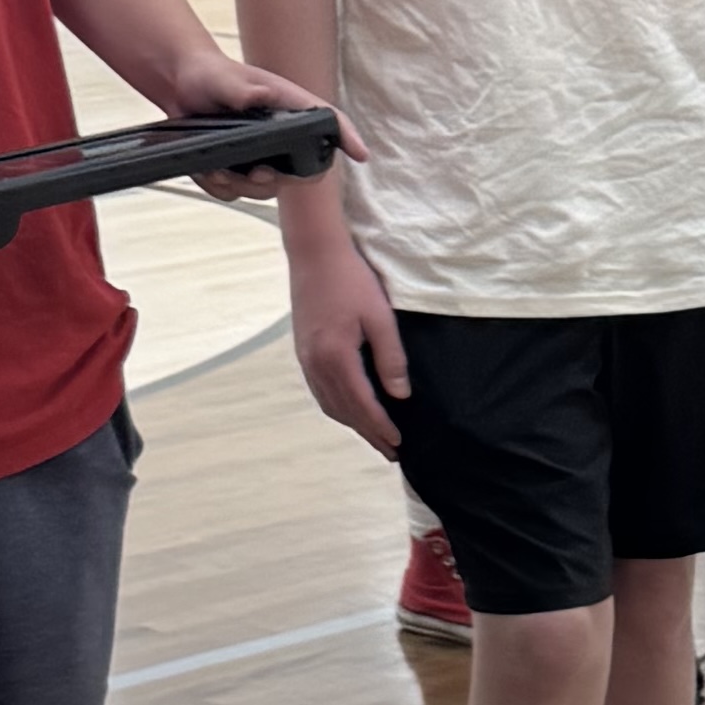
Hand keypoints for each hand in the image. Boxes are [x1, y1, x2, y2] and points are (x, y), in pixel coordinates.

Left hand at [157, 44, 356, 197]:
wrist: (182, 86)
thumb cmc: (211, 76)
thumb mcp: (222, 79)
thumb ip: (240, 90)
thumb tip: (258, 98)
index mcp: (290, 107)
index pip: (328, 122)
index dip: (347, 139)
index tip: (361, 155)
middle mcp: (283, 136)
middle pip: (303, 171)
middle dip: (280, 180)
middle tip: (255, 173)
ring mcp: (262, 156)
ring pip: (265, 189)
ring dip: (241, 185)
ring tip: (215, 169)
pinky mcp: (239, 170)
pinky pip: (235, 193)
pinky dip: (219, 187)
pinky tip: (206, 170)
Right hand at [287, 233, 414, 459]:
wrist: (314, 254)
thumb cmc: (352, 280)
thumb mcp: (380, 317)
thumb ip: (390, 358)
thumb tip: (400, 395)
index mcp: (336, 357)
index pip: (362, 405)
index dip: (380, 427)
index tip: (398, 443)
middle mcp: (316, 364)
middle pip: (343, 410)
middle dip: (368, 433)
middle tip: (391, 451)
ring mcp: (306, 358)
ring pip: (329, 403)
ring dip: (351, 423)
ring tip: (374, 435)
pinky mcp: (303, 350)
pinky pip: (320, 390)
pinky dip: (337, 406)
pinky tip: (350, 408)